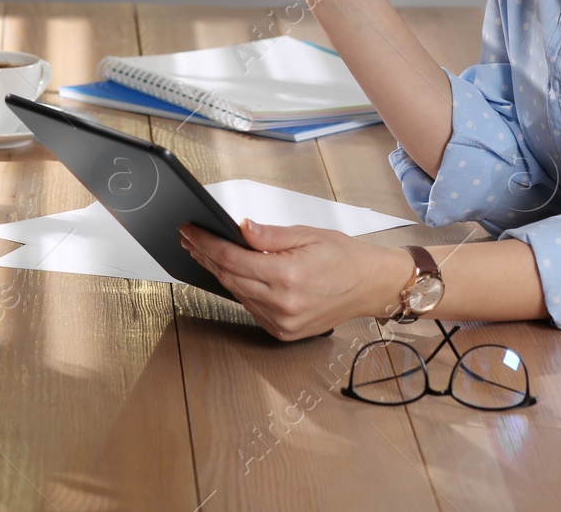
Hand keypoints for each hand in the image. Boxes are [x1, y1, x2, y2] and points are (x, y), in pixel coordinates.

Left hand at [181, 219, 410, 340]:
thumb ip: (270, 235)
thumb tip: (241, 228)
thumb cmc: (343, 257)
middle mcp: (282, 303)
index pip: (232, 259)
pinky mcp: (283, 332)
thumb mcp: (307, 235)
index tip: (191, 231)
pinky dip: (240, 290)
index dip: (207, 243)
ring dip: (219, 273)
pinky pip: (251, 308)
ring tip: (206, 253)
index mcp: (287, 276)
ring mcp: (282, 322)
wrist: (369, 285)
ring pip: (237, 294)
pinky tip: (234, 274)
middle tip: (191, 239)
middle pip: (228, 278)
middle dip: (206, 256)